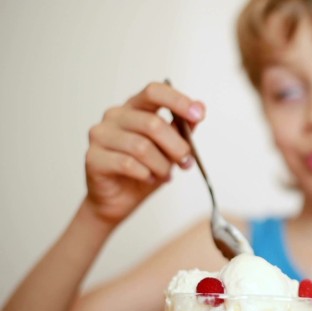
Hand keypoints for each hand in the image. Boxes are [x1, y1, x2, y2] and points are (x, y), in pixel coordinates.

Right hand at [84, 81, 203, 224]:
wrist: (118, 199)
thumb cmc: (144, 170)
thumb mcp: (170, 149)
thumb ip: (182, 129)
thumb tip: (200, 107)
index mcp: (134, 107)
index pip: (154, 92)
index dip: (178, 101)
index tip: (199, 114)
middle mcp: (115, 116)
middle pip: (152, 123)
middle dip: (177, 146)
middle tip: (185, 161)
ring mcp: (100, 135)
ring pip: (142, 147)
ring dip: (161, 165)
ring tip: (165, 175)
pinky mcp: (93, 157)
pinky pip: (127, 164)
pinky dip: (145, 174)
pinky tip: (148, 178)